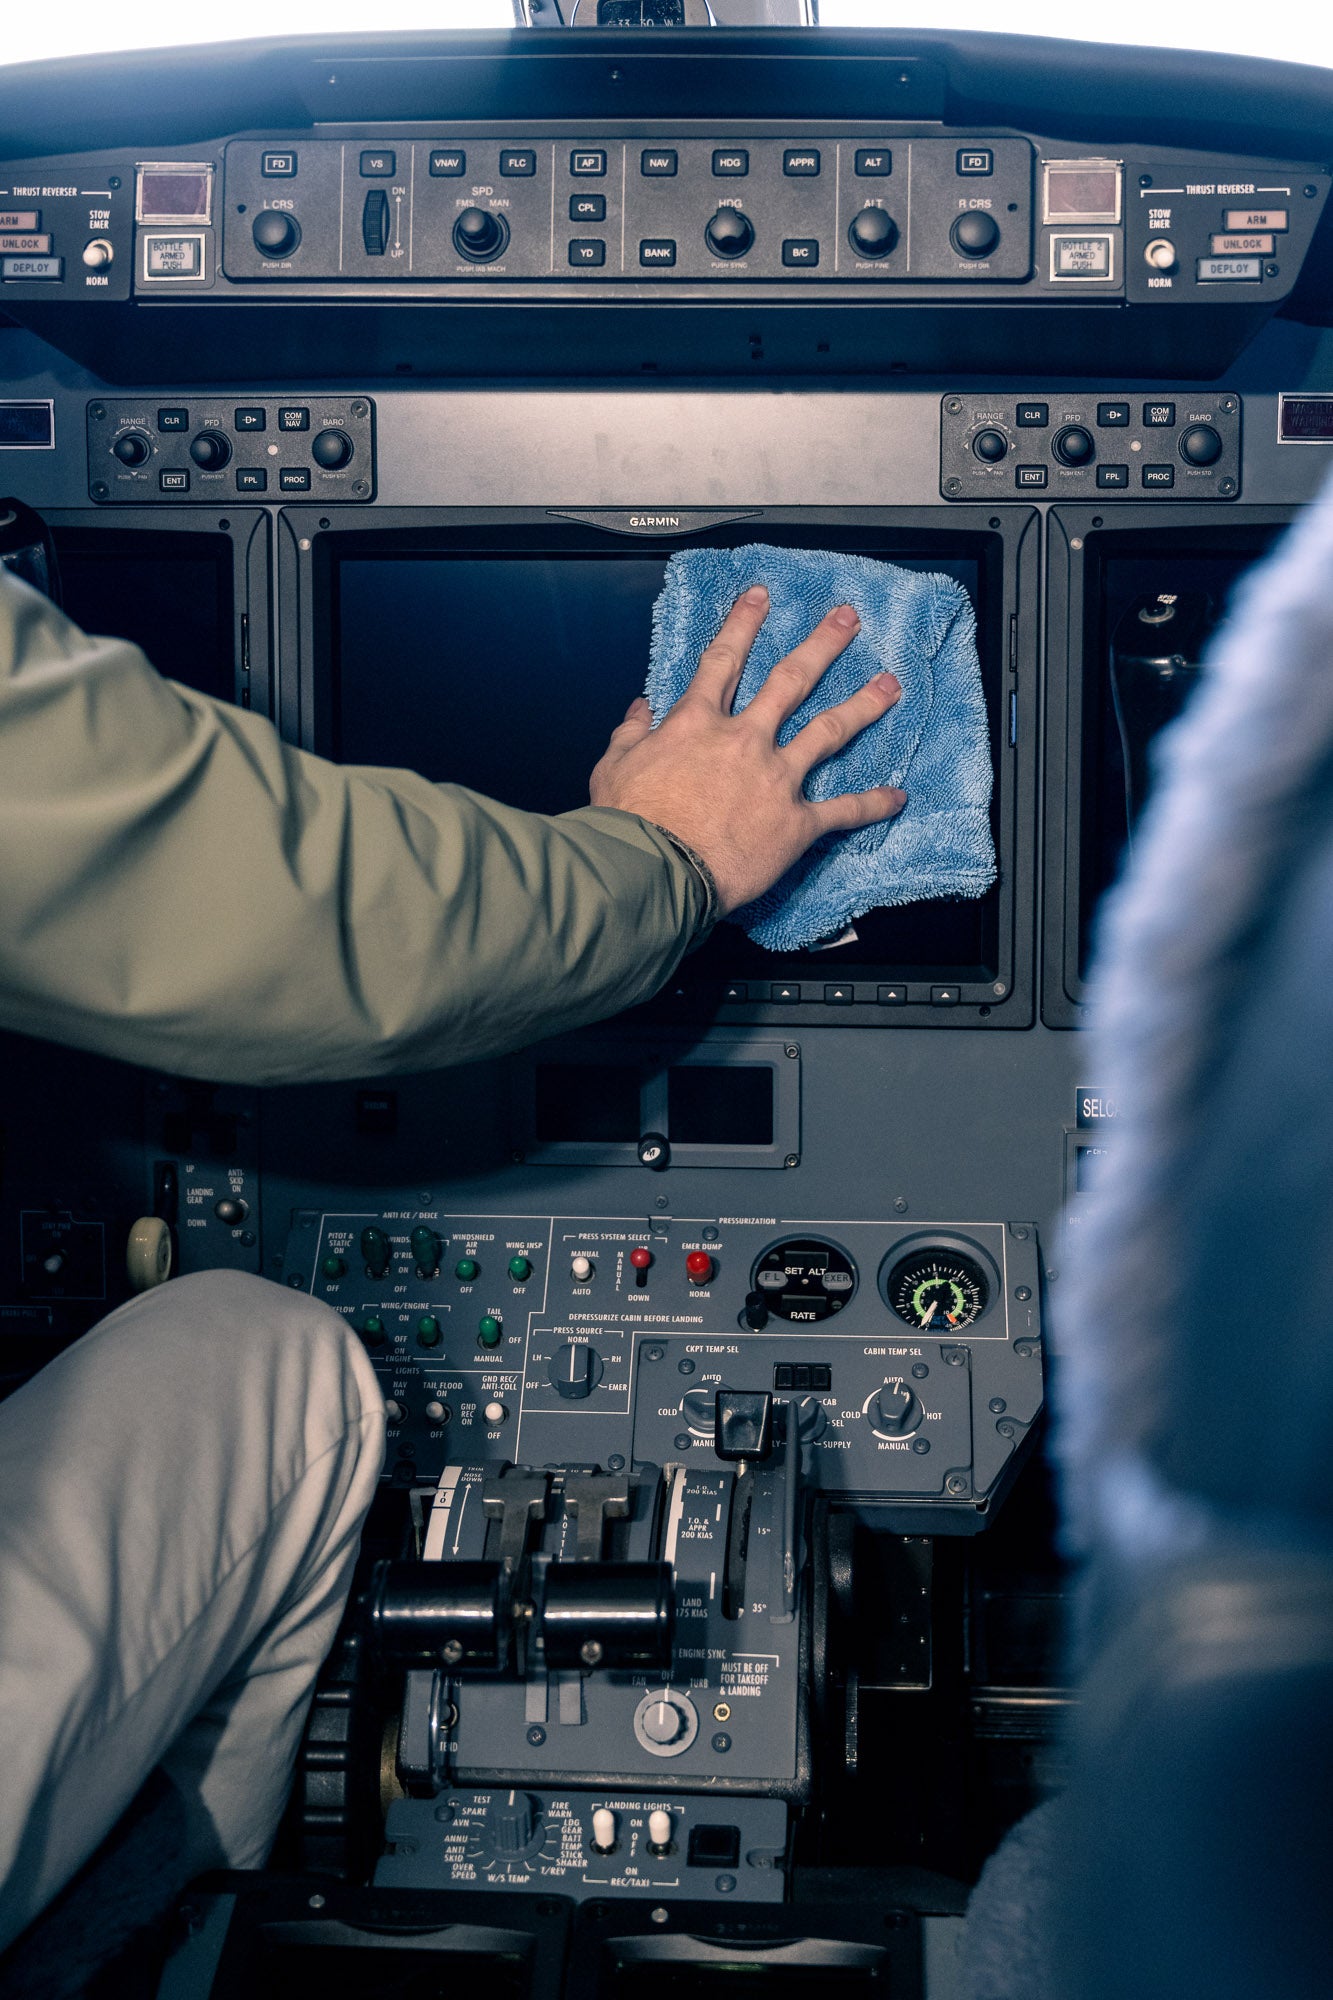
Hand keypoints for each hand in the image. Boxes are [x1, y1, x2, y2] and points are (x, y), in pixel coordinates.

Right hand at [588, 585, 906, 915]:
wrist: (654, 870)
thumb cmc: (629, 823)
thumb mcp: (613, 767)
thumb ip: (630, 733)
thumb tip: (640, 709)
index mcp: (698, 723)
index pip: (724, 662)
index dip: (743, 625)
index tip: (761, 597)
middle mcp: (745, 740)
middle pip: (790, 681)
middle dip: (822, 645)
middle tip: (848, 619)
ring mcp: (776, 778)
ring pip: (828, 731)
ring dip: (863, 705)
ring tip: (890, 685)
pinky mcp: (796, 822)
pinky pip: (842, 810)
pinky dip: (872, 804)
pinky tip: (898, 797)